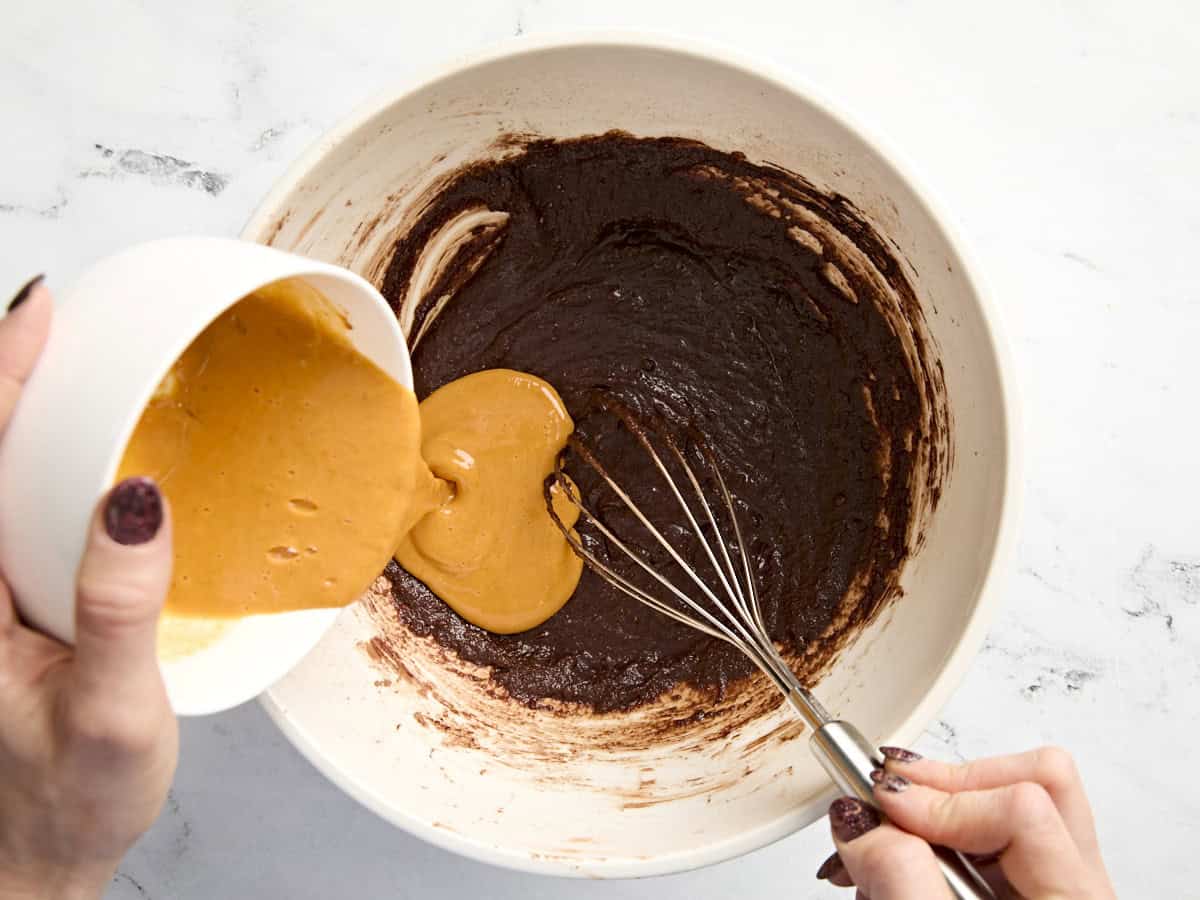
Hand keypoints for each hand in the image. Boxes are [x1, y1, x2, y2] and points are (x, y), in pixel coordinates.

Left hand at [0, 278, 177, 899]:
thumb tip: (135, 499)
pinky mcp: (13, 601)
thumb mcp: (108, 715)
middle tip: (66, 315)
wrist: (39, 853)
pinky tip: (84, 446)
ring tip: (74, 357)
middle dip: (10, 372)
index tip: (42, 308)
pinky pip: (21, 506)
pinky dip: (46, 457)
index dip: (3, 371)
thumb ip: (120, 610)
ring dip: (24, 408)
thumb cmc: (67, 799)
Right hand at [815, 745, 1115, 898]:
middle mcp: (1075, 887)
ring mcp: (1053, 887)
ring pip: (1010, 795)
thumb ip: (902, 880)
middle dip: (943, 782)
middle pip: (1032, 777)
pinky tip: (892, 856)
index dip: (941, 796)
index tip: (879, 802)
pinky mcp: (1024, 891)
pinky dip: (931, 828)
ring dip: (933, 803)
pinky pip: (987, 829)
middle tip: (884, 794)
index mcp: (1072, 899)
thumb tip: (861, 821)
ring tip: (882, 829)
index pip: (1022, 803)